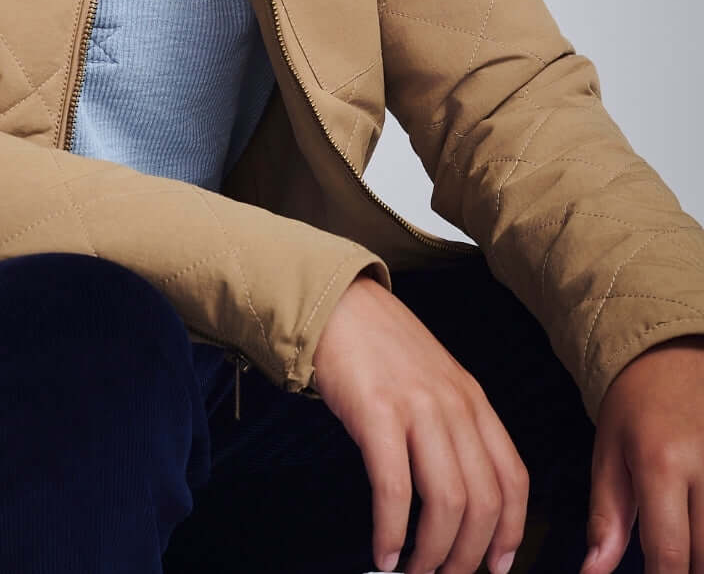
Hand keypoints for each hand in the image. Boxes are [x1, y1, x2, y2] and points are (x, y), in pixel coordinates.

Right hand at [311, 272, 527, 573]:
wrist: (335, 301)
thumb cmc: (379, 344)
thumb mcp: (433, 378)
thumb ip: (451, 424)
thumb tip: (457, 494)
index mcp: (473, 399)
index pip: (513, 477)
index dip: (511, 530)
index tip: (498, 564)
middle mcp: (454, 404)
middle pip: (482, 501)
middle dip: (467, 555)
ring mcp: (417, 407)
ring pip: (447, 502)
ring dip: (433, 553)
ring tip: (414, 571)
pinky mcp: (377, 412)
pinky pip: (394, 489)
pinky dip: (391, 531)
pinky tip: (384, 550)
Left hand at [580, 334, 703, 573]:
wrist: (673, 356)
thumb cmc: (634, 405)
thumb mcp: (608, 454)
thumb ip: (605, 519)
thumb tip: (592, 573)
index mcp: (661, 465)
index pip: (670, 553)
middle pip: (702, 558)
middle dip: (682, 571)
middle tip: (660, 561)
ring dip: (699, 557)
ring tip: (677, 548)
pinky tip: (695, 527)